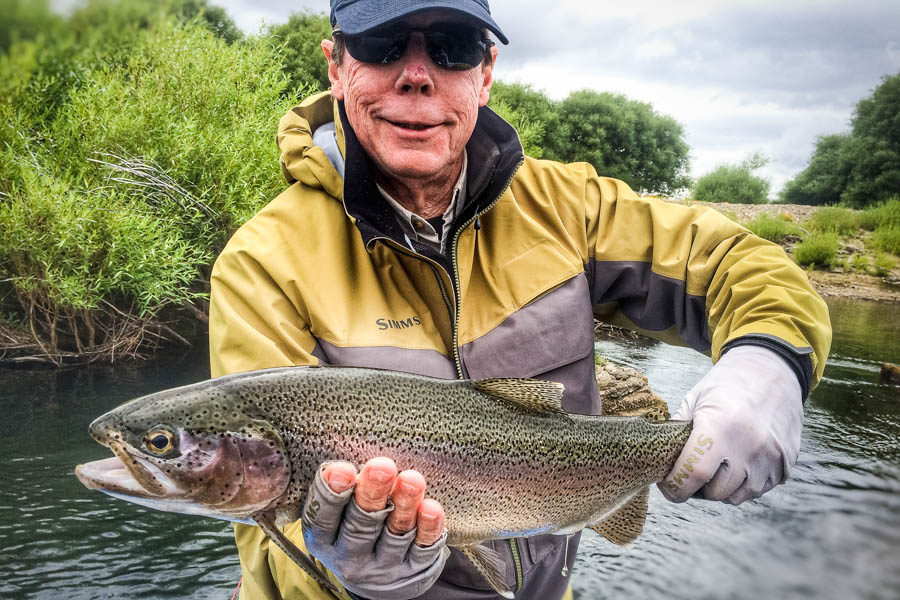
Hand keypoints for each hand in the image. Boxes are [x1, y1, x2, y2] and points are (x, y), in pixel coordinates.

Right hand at [301, 457, 448, 599]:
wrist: (380, 578)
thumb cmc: (353, 527)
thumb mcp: (337, 516)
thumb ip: (343, 489)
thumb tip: (354, 454)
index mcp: (324, 542)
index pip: (322, 519)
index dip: (331, 494)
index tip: (342, 469)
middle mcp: (350, 558)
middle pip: (361, 523)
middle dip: (372, 492)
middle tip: (382, 466)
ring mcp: (383, 568)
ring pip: (395, 533)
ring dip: (404, 504)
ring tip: (412, 480)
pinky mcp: (413, 571)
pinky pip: (422, 548)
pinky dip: (427, 527)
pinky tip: (430, 508)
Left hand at [659, 345, 803, 504]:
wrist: (772, 373)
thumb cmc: (726, 386)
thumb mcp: (695, 401)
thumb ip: (676, 432)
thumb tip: (659, 462)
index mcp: (719, 427)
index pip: (693, 474)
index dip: (675, 486)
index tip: (668, 485)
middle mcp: (748, 447)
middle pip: (714, 491)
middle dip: (696, 488)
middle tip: (690, 474)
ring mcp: (770, 458)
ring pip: (736, 497)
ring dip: (720, 489)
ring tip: (714, 468)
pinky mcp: (784, 465)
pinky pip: (757, 490)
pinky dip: (742, 484)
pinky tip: (736, 463)